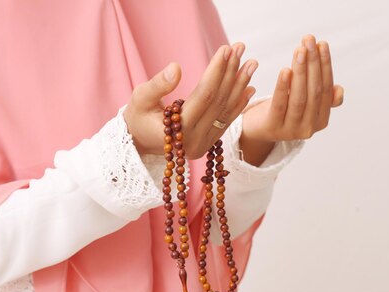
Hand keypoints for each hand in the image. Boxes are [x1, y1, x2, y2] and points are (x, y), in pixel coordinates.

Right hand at [123, 43, 258, 158]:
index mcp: (178, 131)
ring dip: (240, 86)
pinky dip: (239, 103)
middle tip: (241, 49)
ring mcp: (204, 145)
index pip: (204, 96)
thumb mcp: (140, 99)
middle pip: (219, 102)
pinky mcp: (208, 144)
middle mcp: (195, 141)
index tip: (225, 49)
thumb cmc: (137, 117)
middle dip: (231, 73)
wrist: (140, 142)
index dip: (216, 71)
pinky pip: (227, 121)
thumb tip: (176, 68)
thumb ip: (158, 85)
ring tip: (251, 63)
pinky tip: (249, 87)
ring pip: (226, 111)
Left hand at [240, 34, 343, 147]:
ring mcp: (292, 130)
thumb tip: (338, 89)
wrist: (257, 129)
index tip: (321, 44)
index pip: (327, 89)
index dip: (325, 66)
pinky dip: (283, 86)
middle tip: (309, 40)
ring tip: (299, 50)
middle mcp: (309, 128)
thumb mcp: (304, 102)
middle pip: (314, 91)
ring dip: (300, 71)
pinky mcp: (273, 128)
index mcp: (321, 120)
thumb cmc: (283, 109)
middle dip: (313, 63)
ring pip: (299, 97)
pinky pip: (280, 104)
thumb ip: (321, 96)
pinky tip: (285, 70)